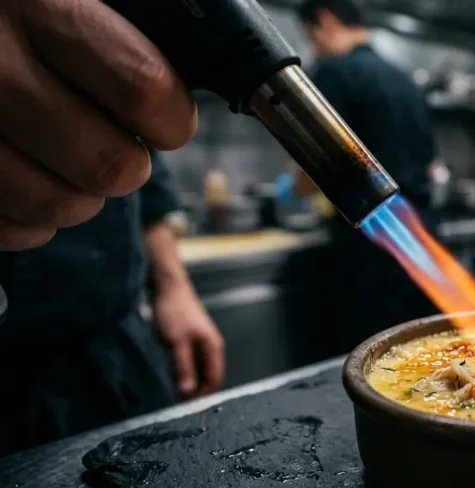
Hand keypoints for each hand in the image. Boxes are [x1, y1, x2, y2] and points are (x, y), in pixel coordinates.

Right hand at [0, 0, 196, 249]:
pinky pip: (8, 227)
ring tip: (71, 165)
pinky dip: (31, 219)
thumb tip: (204, 104)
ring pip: (57, 205)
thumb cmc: (27, 18)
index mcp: (43, 6)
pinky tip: (29, 179)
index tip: (168, 120)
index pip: (143, 88)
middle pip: (107, 164)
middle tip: (117, 149)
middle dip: (129, 168)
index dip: (172, 119)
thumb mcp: (74, 4)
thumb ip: (127, 47)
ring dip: (82, 199)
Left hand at [153, 284, 224, 399]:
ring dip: (189, 383)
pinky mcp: (190, 342)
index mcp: (213, 349)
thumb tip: (187, 392)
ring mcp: (201, 345)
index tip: (189, 409)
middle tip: (179, 406)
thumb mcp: (177, 343)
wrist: (168, 288)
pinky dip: (183, 373)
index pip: (214, 380)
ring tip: (175, 396)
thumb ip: (183, 368)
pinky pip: (190, 363)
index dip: (204, 396)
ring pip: (198, 371)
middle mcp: (211, 348)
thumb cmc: (174, 313)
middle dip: (196, 392)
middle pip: (208, 377)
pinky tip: (173, 378)